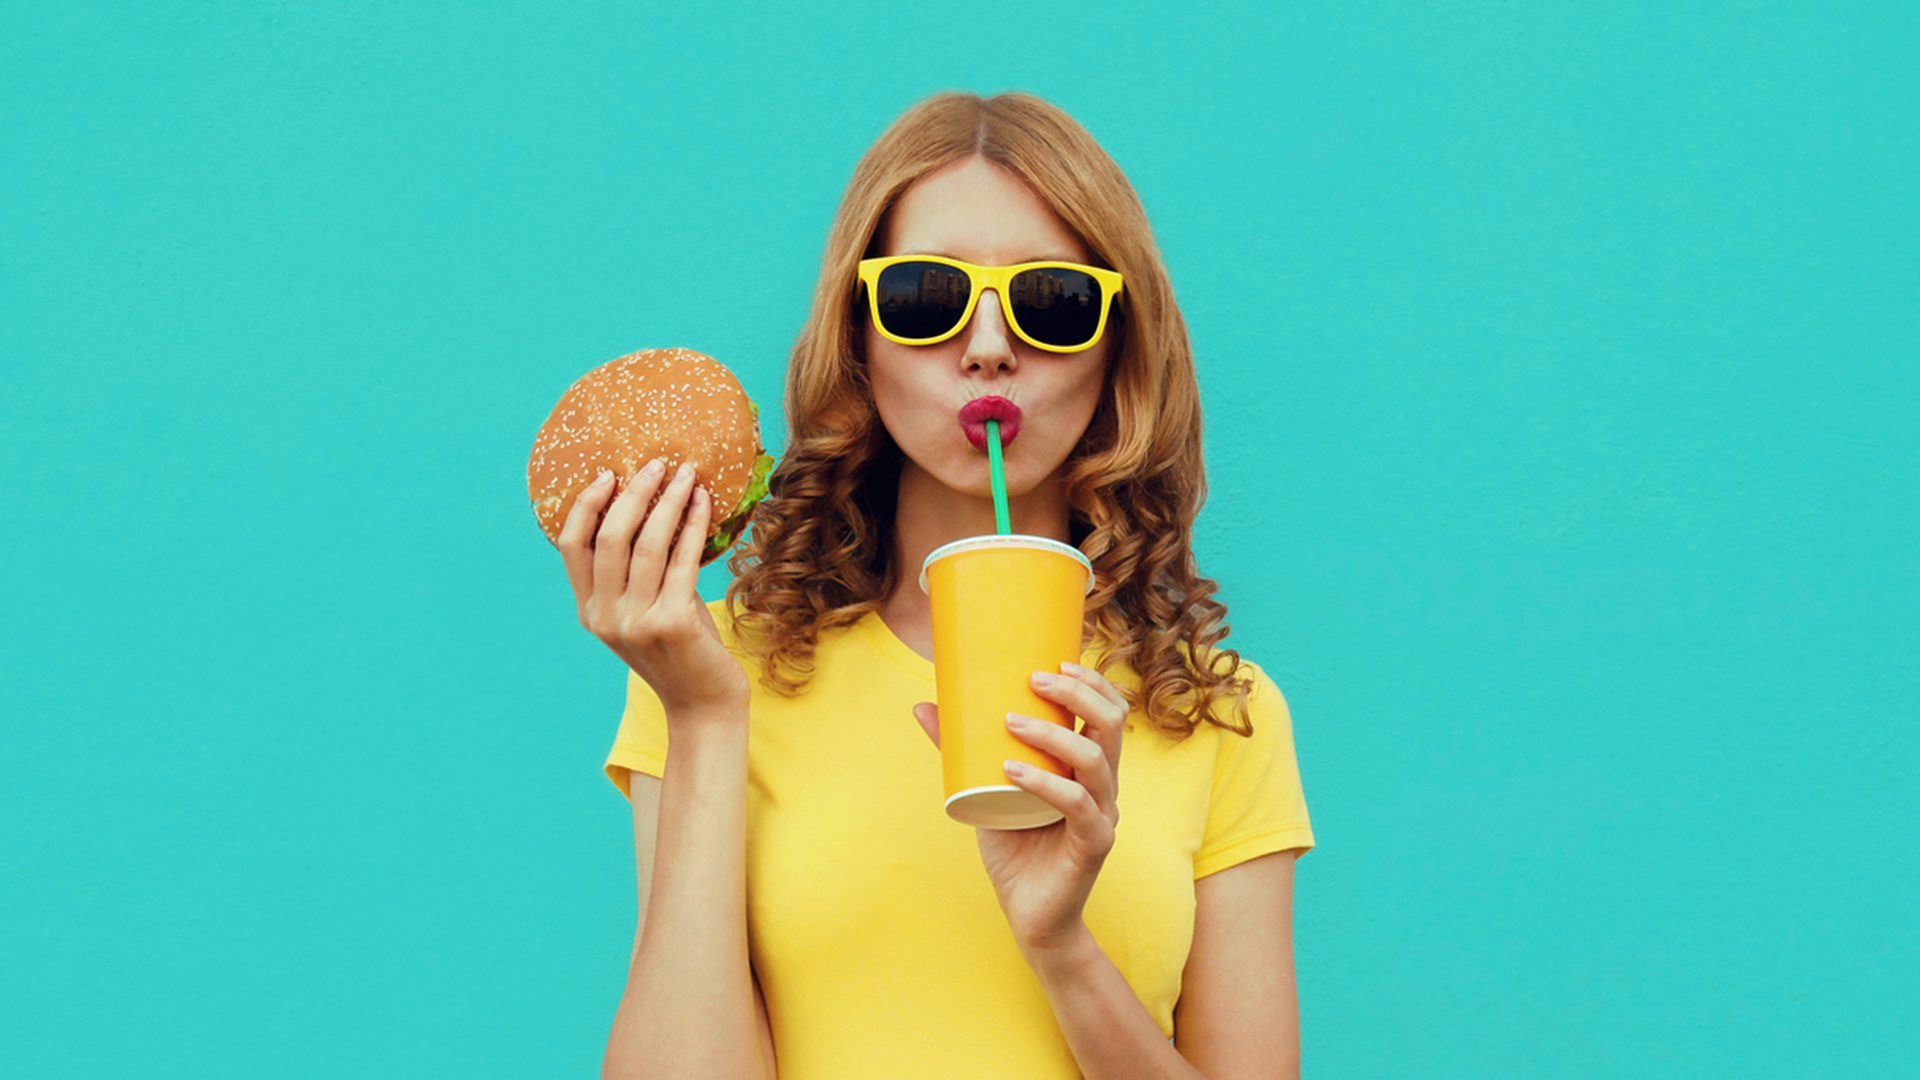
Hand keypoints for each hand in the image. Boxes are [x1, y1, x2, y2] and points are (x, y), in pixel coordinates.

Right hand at [557, 458, 748, 724]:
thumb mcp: (645, 613)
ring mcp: (637, 622)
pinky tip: (704, 504)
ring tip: (687, 474)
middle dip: (633, 492)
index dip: (586, 505)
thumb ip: (639, 574)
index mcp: (590, 612)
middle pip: (610, 537)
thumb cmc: (681, 651)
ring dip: (668, 501)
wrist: (704, 704)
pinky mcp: (672, 623)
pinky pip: (683, 560)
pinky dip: (694, 525)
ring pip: (648, 544)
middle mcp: (605, 617)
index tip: (608, 474)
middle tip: (657, 463)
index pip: (572, 547)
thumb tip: (654, 507)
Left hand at [912, 661, 1130, 952]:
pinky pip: (1078, 806)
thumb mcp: (984, 788)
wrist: (1030, 916)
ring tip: (1010, 721)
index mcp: (1089, 767)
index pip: (1109, 711)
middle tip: (1033, 679)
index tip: (1055, 661)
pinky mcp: (1093, 845)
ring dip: (1053, 734)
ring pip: (1097, 760)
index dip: (1091, 681)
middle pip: (1112, 724)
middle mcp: (1104, 785)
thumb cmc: (1013, 848)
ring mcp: (1102, 814)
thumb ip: (961, 749)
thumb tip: (922, 705)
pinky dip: (1046, 783)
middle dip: (1078, 693)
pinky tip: (1012, 770)